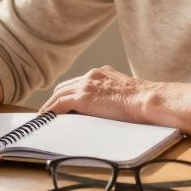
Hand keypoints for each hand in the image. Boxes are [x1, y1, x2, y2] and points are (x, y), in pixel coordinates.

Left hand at [39, 65, 158, 122]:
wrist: (146, 99)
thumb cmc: (143, 100)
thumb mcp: (126, 92)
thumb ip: (114, 95)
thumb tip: (111, 107)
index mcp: (102, 73)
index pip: (78, 82)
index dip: (68, 93)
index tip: (63, 102)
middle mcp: (91, 75)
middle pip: (65, 86)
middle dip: (55, 98)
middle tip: (49, 111)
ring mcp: (86, 85)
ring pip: (59, 94)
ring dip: (50, 106)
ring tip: (44, 117)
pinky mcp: (83, 97)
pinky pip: (59, 104)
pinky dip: (51, 110)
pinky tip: (47, 118)